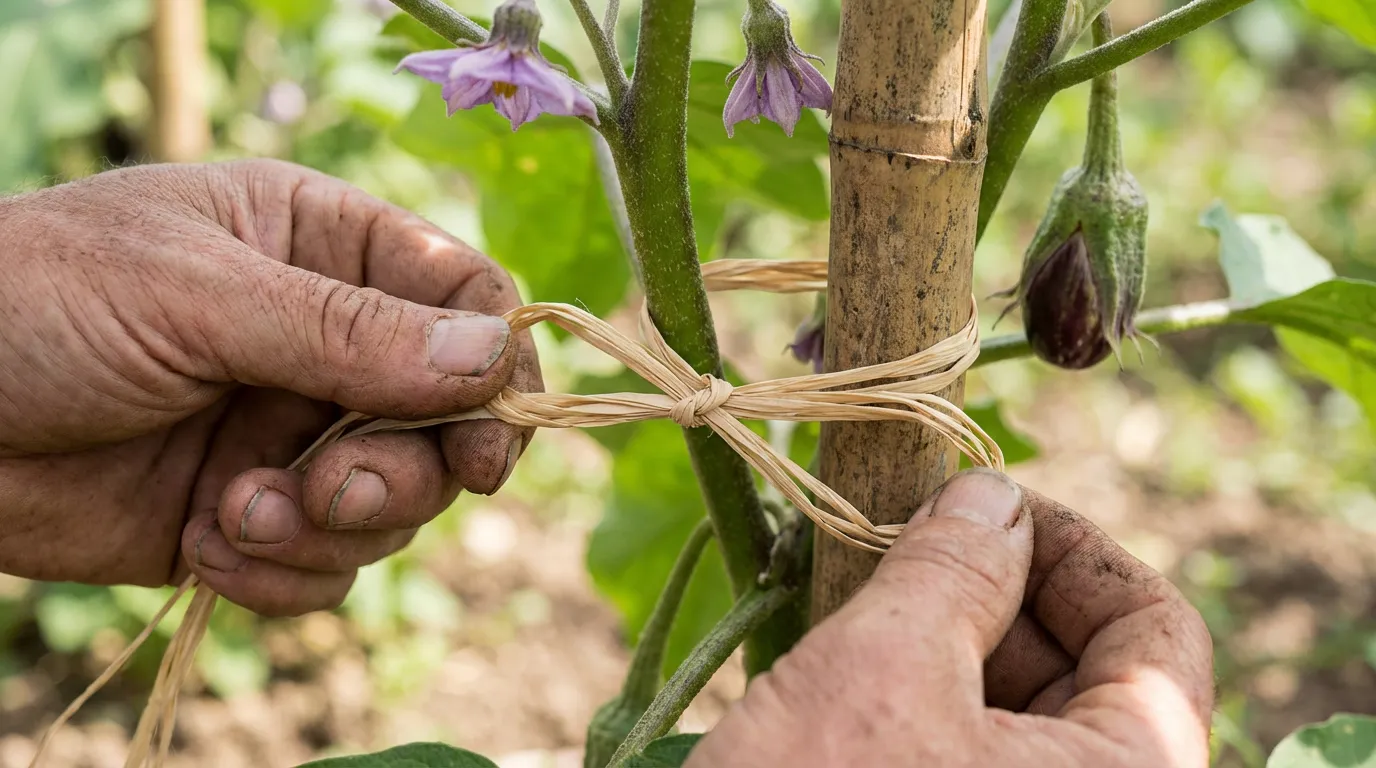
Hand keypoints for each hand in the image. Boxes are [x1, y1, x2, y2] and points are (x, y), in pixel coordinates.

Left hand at [0, 160, 541, 615]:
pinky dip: (283, 576)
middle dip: (402, 472)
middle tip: (331, 490)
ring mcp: (289, 435)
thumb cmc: (33, 303)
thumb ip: (349, 332)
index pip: (465, 298)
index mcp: (323, 249)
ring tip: (237, 516)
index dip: (498, 369)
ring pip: (393, 505)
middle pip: (446, 421)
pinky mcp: (250, 519)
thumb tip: (494, 359)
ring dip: (332, 528)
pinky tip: (208, 550)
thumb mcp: (196, 295)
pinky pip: (325, 567)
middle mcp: (324, 345)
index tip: (486, 443)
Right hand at [688, 469, 1213, 767]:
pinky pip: (971, 763)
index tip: (983, 502)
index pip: (1157, 628)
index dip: (1071, 545)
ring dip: (946, 645)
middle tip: (897, 546)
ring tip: (861, 609)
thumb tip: (990, 495)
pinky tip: (849, 680)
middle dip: (993, 594)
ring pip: (1022, 718)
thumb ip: (952, 567)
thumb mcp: (882, 670)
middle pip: (1089, 671)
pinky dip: (921, 705)